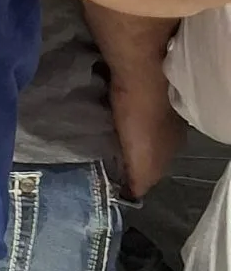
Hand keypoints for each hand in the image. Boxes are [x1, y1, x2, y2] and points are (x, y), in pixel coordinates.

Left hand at [109, 73, 181, 199]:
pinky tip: (100, 118)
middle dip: (127, 154)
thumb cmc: (141, 122)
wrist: (139, 75)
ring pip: (134, 128)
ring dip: (119, 134)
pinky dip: (113, 115)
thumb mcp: (144, 161)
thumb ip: (140, 180)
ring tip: (97, 141)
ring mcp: (154, 106)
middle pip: (146, 147)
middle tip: (102, 160)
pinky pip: (123, 109)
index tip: (115, 177)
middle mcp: (168, 126)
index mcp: (173, 146)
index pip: (155, 168)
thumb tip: (133, 195)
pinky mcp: (137, 88)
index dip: (136, 174)